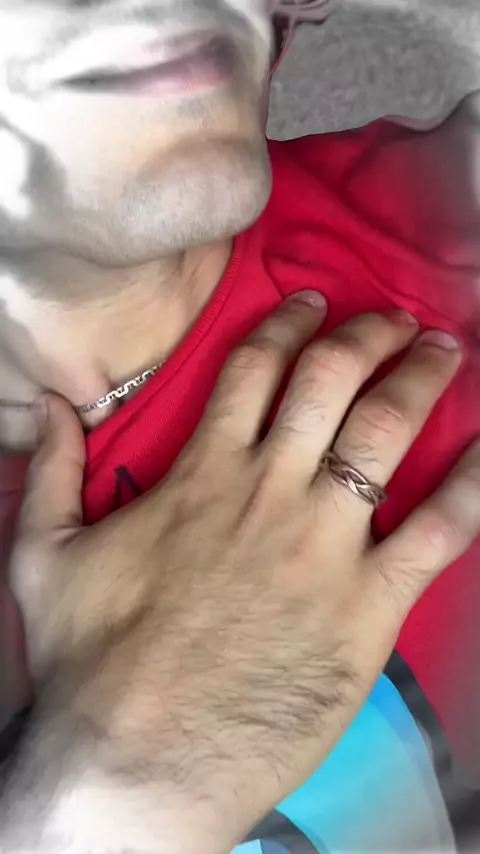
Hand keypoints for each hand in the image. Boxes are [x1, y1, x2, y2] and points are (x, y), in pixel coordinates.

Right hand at [5, 297, 479, 853]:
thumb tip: (47, 405)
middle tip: (397, 320)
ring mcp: (324, 544)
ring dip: (420, 381)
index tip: (314, 303)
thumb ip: (50, 471)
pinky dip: (473, 482)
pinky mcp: (369, 604)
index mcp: (202, 474)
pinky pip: (438, 530)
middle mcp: (270, 491)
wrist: (138, 757)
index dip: (287, 326)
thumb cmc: (91, 661)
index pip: (253, 371)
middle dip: (369, 338)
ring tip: (445, 351)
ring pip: (384, 434)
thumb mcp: (44, 554)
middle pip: (330, 383)